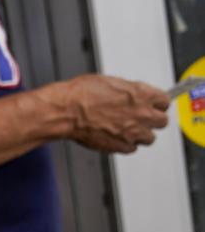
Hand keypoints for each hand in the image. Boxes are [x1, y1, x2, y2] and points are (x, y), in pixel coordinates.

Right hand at [55, 74, 169, 153]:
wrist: (66, 111)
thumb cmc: (82, 94)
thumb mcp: (111, 83)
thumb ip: (129, 92)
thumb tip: (134, 96)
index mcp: (142, 94)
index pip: (164, 101)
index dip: (157, 104)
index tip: (152, 106)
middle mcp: (142, 113)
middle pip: (162, 122)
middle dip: (152, 120)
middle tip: (141, 119)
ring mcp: (132, 132)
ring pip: (149, 138)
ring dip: (140, 135)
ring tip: (127, 130)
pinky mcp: (120, 146)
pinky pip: (131, 149)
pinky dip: (125, 145)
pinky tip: (116, 138)